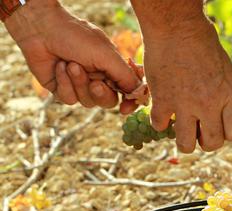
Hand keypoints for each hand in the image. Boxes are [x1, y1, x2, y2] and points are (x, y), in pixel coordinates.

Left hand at [5, 0, 140, 111]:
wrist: (42, 30)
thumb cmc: (77, 37)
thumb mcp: (107, 56)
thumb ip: (126, 76)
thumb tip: (139, 93)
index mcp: (113, 69)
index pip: (128, 91)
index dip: (130, 102)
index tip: (126, 108)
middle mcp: (99, 79)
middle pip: (108, 102)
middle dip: (101, 94)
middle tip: (95, 83)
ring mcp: (80, 85)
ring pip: (88, 102)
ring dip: (79, 83)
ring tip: (70, 64)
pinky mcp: (63, 89)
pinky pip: (69, 99)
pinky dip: (64, 83)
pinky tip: (59, 67)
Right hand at [138, 15, 231, 152]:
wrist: (177, 29)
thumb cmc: (203, 45)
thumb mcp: (227, 70)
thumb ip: (227, 95)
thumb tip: (229, 113)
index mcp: (228, 95)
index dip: (230, 134)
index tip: (223, 128)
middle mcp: (208, 104)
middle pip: (212, 143)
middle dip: (208, 142)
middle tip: (202, 131)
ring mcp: (184, 105)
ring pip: (186, 144)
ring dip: (185, 141)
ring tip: (184, 130)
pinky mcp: (162, 101)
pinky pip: (160, 126)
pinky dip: (161, 122)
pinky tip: (164, 111)